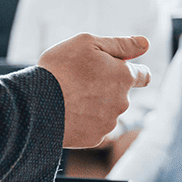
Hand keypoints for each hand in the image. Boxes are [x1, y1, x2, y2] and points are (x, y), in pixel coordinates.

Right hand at [38, 34, 150, 148]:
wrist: (37, 105)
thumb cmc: (60, 69)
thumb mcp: (88, 43)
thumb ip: (120, 44)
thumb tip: (145, 44)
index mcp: (124, 76)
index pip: (143, 75)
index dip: (134, 71)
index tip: (123, 71)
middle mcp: (122, 102)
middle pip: (120, 93)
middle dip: (107, 86)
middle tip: (80, 80)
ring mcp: (109, 122)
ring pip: (107, 111)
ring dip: (95, 104)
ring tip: (70, 97)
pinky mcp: (95, 138)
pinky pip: (93, 127)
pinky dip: (84, 121)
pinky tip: (68, 113)